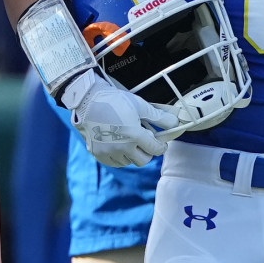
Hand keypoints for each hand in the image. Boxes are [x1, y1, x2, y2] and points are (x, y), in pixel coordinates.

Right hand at [61, 69, 175, 167]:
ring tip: (128, 140)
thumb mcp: (140, 105)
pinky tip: (119, 145)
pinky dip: (119, 157)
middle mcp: (122, 147)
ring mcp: (108, 152)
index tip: (160, 142)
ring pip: (128, 162)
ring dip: (132, 154)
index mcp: (134, 135)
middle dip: (147, 151)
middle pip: (143, 160)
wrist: (87, 100)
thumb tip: (176, 123)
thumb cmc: (114, 100)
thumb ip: (159, 116)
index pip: (155, 150)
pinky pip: (115, 162)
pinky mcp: (97, 153)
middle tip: (144, 140)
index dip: (160, 146)